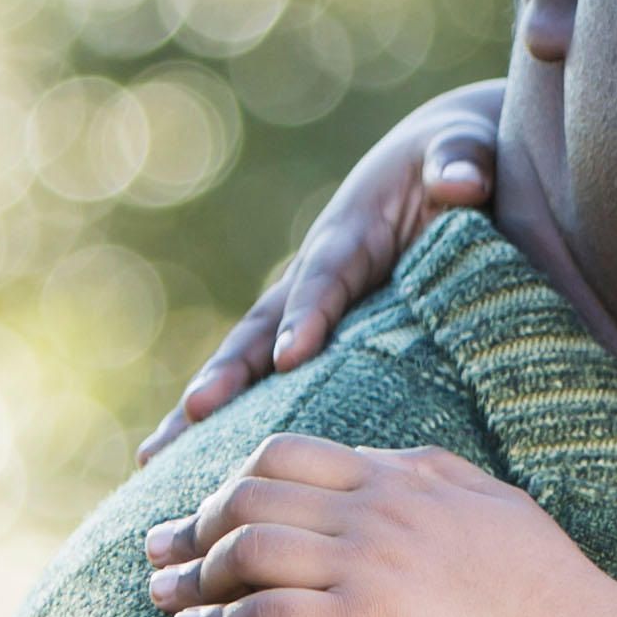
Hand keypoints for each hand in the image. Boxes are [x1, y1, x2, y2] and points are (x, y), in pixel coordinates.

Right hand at [138, 79, 504, 459]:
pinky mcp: (311, 331)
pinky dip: (229, 418)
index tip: (292, 356)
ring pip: (247, 359)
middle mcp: (313, 274)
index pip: (327, 278)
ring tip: (155, 457)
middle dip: (228, 371)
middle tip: (192, 412)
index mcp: (351, 233)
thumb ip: (460, 162)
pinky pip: (265, 378)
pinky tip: (190, 467)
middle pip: (261, 326)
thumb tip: (459, 180)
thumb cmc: (454, 160)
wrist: (440, 165)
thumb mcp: (461, 149)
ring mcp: (304, 306)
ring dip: (205, 405)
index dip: (308, 314)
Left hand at [149, 438, 616, 616]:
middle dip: (192, 522)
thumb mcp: (498, 507)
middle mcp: (379, 511)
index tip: (206, 509)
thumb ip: (437, 475)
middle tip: (161, 551)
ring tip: (161, 597)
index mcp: (406, 477)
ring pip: (245, 550)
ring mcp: (369, 566)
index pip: (290, 453)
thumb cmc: (551, 593)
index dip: (231, 478)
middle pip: (249, 494)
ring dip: (191, 575)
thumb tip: (392, 459)